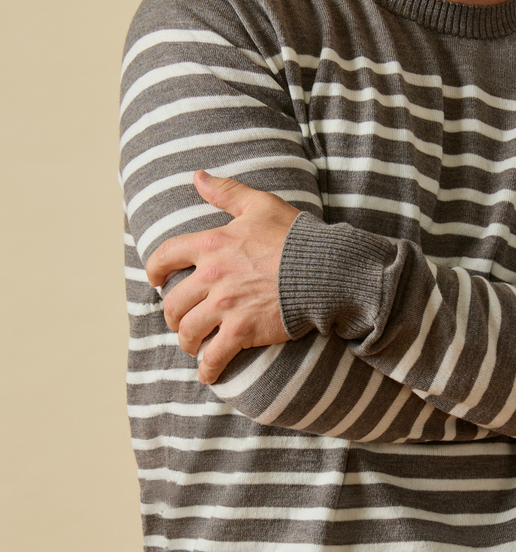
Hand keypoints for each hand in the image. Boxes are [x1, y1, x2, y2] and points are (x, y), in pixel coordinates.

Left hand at [146, 170, 299, 383]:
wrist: (324, 271)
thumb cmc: (296, 237)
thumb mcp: (261, 206)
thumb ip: (227, 192)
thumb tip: (197, 177)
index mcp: (211, 244)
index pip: (165, 256)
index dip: (155, 270)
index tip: (156, 281)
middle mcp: (212, 276)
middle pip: (173, 302)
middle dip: (173, 315)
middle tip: (180, 321)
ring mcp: (225, 306)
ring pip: (188, 331)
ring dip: (187, 342)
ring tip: (194, 346)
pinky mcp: (242, 331)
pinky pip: (214, 356)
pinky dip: (207, 368)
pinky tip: (208, 374)